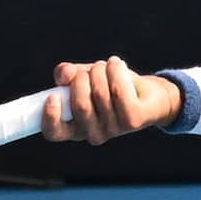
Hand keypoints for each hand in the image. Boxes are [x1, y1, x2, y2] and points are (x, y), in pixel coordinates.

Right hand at [42, 56, 178, 144]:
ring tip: (107, 67)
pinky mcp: (133, 120)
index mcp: (76, 127)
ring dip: (100, 71)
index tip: (53, 96)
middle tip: (91, 70)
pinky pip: (118, 90)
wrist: (150, 94)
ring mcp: (114, 130)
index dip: (49, 116)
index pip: (54, 133)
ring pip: (100, 94)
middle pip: (80, 105)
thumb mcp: (85, 78)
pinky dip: (115, 70)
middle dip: (82, 79)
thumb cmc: (112, 87)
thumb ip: (69, 75)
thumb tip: (64, 74)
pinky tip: (117, 65)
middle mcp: (93, 134)